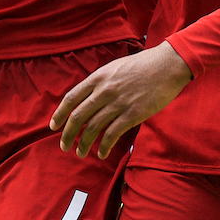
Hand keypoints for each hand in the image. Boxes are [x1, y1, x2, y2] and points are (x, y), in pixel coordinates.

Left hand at [49, 41, 192, 159]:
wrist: (167, 65)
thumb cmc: (142, 65)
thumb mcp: (114, 67)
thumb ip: (100, 82)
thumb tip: (87, 98)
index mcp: (98, 77)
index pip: (71, 98)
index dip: (59, 114)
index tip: (53, 126)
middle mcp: (104, 90)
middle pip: (78, 116)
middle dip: (68, 134)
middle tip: (63, 146)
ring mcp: (118, 103)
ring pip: (93, 128)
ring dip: (84, 144)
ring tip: (80, 153)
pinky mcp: (132, 114)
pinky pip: (112, 135)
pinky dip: (104, 147)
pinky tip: (102, 153)